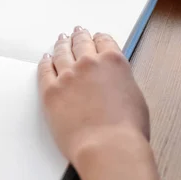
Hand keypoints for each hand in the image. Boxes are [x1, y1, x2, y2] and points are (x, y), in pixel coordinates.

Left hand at [38, 27, 149, 168]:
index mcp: (114, 62)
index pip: (104, 41)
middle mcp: (89, 63)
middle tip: (75, 33)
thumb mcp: (135, 98)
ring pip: (61, 53)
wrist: (107, 147)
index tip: (95, 37)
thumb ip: (122, 82)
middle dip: (78, 37)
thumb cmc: (127, 130)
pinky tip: (45, 59)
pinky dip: (45, 62)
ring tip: (60, 41)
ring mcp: (67, 76)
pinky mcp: (50, 91)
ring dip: (61, 45)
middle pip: (81, 43)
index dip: (99, 38)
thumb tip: (115, 81)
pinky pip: (44, 70)